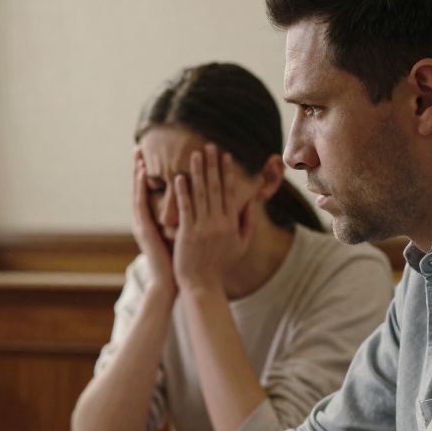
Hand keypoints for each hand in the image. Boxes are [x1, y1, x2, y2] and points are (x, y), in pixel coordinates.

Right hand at [130, 147, 178, 297]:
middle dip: (138, 168)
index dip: (148, 175)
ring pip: (138, 192)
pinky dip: (141, 186)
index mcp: (152, 221)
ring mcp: (141, 224)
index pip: (149, 193)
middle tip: (138, 148)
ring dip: (137, 173)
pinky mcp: (144, 229)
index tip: (150, 157)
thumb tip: (196, 206)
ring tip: (138, 154)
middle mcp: (143, 220)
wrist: (171, 282)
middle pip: (140, 189)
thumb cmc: (180, 263)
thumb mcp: (182, 236)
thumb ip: (184, 220)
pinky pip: (142, 203)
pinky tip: (144, 172)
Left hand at [172, 145, 253, 293]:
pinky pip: (186, 208)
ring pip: (200, 194)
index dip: (227, 172)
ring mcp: (203, 227)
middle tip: (210, 146)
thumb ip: (247, 223)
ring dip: (198, 172)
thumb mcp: (241, 245)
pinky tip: (180, 178)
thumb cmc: (221, 265)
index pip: (229, 192)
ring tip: (195, 154)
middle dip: (212, 165)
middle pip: (215, 188)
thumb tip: (250, 201)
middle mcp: (219, 222)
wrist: (202, 284)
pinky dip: (183, 192)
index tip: (225, 156)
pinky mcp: (188, 233)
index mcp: (231, 223)